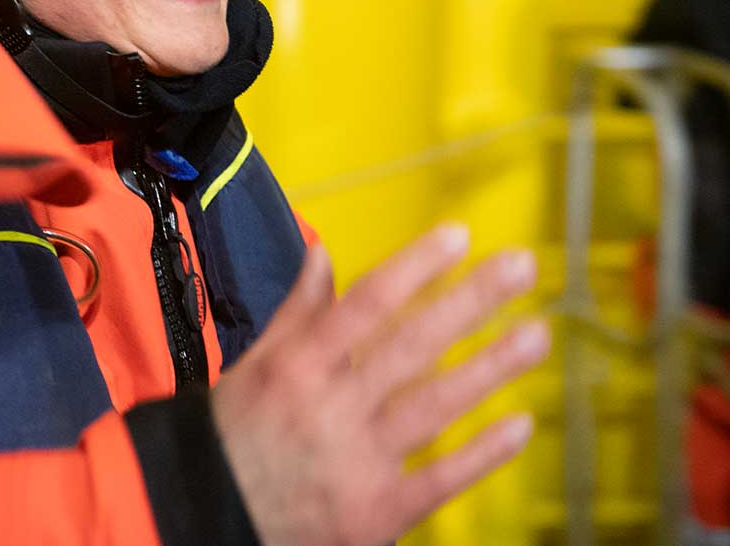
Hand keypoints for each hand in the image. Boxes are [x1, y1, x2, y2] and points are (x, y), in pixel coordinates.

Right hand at [210, 225, 548, 545]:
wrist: (213, 512)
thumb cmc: (236, 432)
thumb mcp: (257, 363)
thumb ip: (298, 311)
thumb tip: (322, 254)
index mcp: (298, 365)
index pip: (365, 303)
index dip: (414, 267)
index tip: (457, 237)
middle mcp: (330, 406)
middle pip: (410, 344)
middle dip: (469, 302)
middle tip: (518, 268)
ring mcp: (358, 460)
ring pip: (435, 406)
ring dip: (491, 368)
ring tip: (535, 334)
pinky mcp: (378, 511)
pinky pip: (441, 478)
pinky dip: (483, 453)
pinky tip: (520, 423)